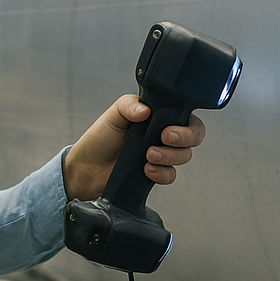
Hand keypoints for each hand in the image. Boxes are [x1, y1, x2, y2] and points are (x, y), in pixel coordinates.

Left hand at [62, 93, 206, 201]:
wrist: (86, 169)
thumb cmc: (100, 139)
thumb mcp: (113, 114)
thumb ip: (129, 105)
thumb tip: (145, 110)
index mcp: (157, 116)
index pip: (186, 116)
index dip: (186, 123)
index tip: (168, 128)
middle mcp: (162, 135)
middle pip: (193, 136)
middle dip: (183, 139)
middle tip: (164, 139)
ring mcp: (161, 155)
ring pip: (184, 156)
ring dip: (169, 157)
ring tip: (148, 156)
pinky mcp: (155, 174)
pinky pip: (171, 175)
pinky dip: (162, 173)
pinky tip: (147, 170)